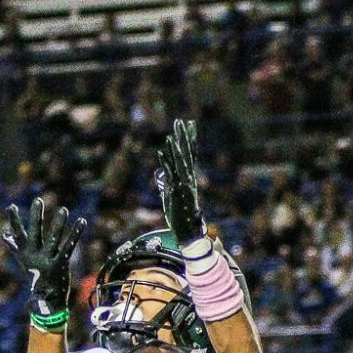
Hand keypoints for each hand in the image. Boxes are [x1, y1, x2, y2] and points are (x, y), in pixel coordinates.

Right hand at [2, 197, 86, 316]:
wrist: (46, 300)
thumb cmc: (36, 277)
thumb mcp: (24, 261)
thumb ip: (16, 247)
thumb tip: (5, 235)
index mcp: (25, 254)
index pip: (18, 235)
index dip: (15, 221)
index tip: (11, 207)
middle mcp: (34, 256)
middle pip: (34, 233)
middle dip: (35, 217)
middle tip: (38, 200)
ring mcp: (47, 260)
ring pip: (53, 239)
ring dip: (58, 224)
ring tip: (63, 210)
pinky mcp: (60, 264)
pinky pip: (68, 246)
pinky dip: (75, 233)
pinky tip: (81, 221)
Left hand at [155, 118, 204, 243]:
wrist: (188, 231)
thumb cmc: (180, 215)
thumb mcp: (171, 195)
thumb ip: (167, 183)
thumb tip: (162, 174)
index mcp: (189, 178)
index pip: (190, 154)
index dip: (189, 139)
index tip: (189, 124)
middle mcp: (188, 178)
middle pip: (186, 154)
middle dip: (183, 137)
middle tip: (180, 121)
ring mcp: (183, 184)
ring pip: (180, 162)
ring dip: (176, 148)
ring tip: (172, 134)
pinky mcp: (177, 191)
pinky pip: (171, 174)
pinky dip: (167, 163)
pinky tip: (162, 152)